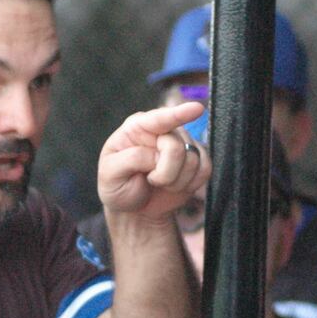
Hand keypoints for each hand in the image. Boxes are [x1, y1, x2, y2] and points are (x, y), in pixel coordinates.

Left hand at [96, 102, 209, 219]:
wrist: (133, 208)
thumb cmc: (118, 186)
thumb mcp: (111, 174)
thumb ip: (132, 159)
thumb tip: (157, 155)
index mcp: (138, 127)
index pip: (160, 118)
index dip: (179, 114)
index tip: (197, 109)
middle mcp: (163, 131)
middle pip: (177, 147)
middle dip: (165, 172)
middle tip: (150, 180)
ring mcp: (182, 144)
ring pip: (193, 161)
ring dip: (176, 181)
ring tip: (160, 183)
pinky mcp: (197, 160)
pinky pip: (205, 170)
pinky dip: (191, 184)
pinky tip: (174, 186)